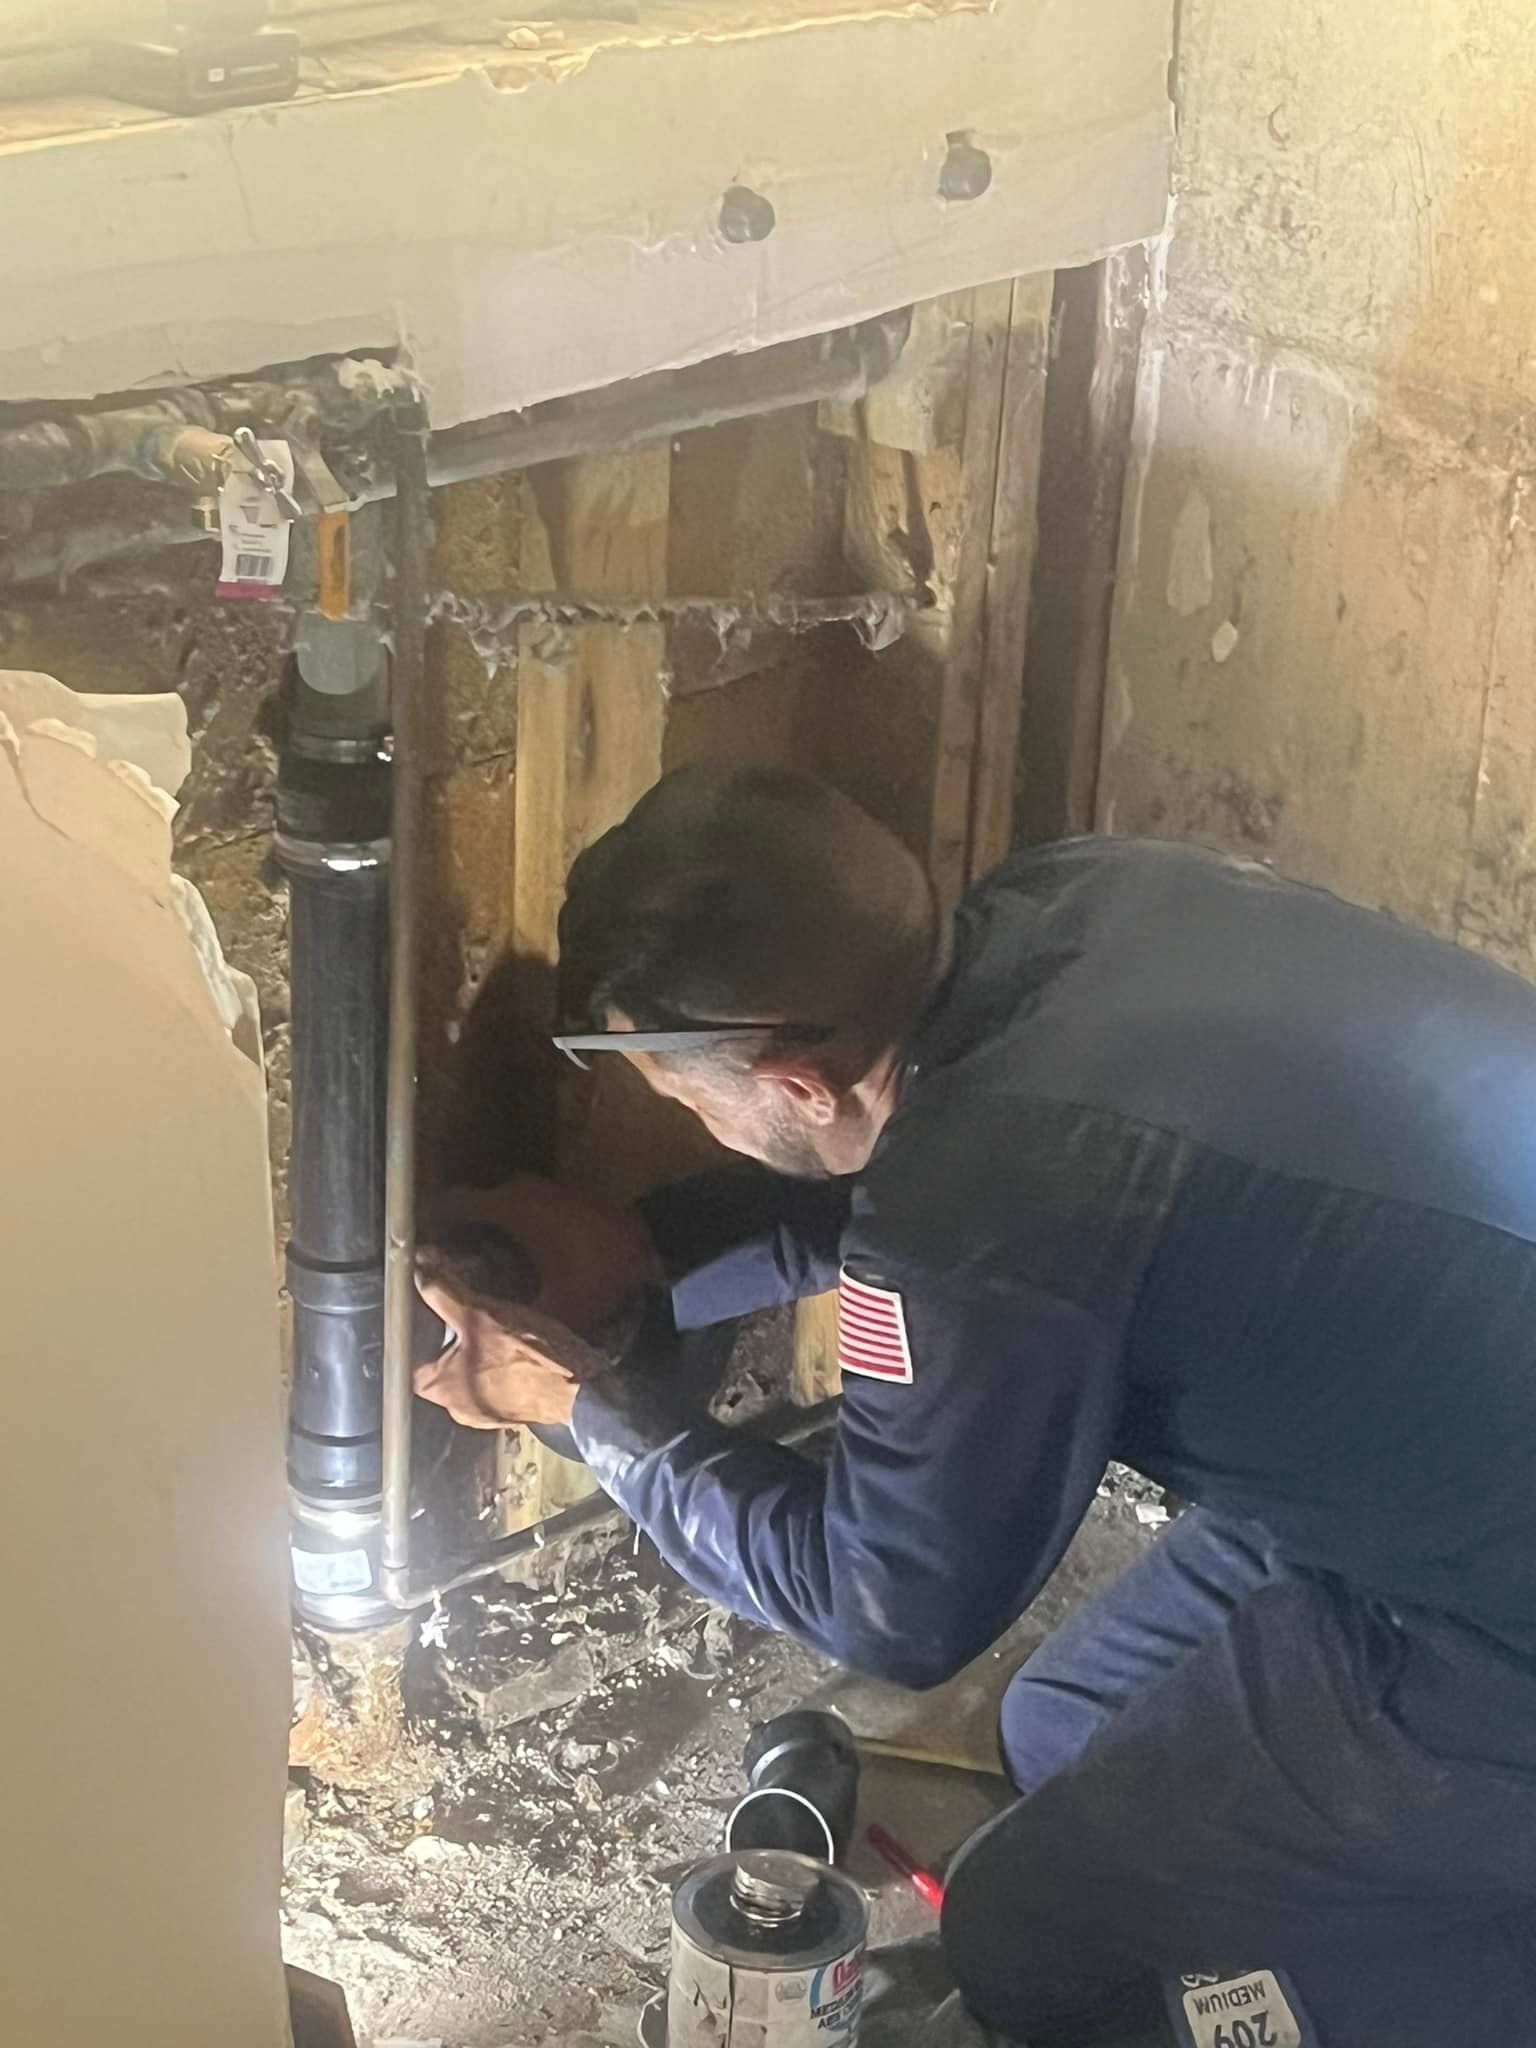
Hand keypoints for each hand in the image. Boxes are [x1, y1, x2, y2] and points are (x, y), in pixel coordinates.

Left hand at [413, 1266, 613, 1429]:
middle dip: (451, 1337)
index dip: (418, 1328)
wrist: (581, 1391)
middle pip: (441, 1362)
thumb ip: (444, 1291)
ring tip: (492, 1325)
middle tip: (465, 1310)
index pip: (409, 1355)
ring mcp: (486, 1414)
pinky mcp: (513, 1412)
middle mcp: (456, 1408)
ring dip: (478, 1350)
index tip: (429, 1307)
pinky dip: (500, 1364)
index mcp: (438, 1389)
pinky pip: (496, 1382)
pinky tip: (515, 1346)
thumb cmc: (525, 1356)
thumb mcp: (479, 1313)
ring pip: (471, 1371)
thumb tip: (418, 1264)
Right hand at [423, 1174, 659, 1338]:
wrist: (662, 1252)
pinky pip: (521, 1212)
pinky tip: (507, 1266)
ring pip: (496, 1209)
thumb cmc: (605, 1276)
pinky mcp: (564, 1198)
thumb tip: (471, 1337)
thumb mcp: (556, 1309)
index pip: (449, 1205)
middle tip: (435, 1272)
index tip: (408, 1253)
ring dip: (481, 1234)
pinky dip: (508, 1232)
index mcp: (511, 1206)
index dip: (425, 1227)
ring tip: (465, 1272)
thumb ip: (508, 1320)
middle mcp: (523, 1189)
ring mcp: (546, 1189)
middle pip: (470, 1208)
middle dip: (452, 1236)